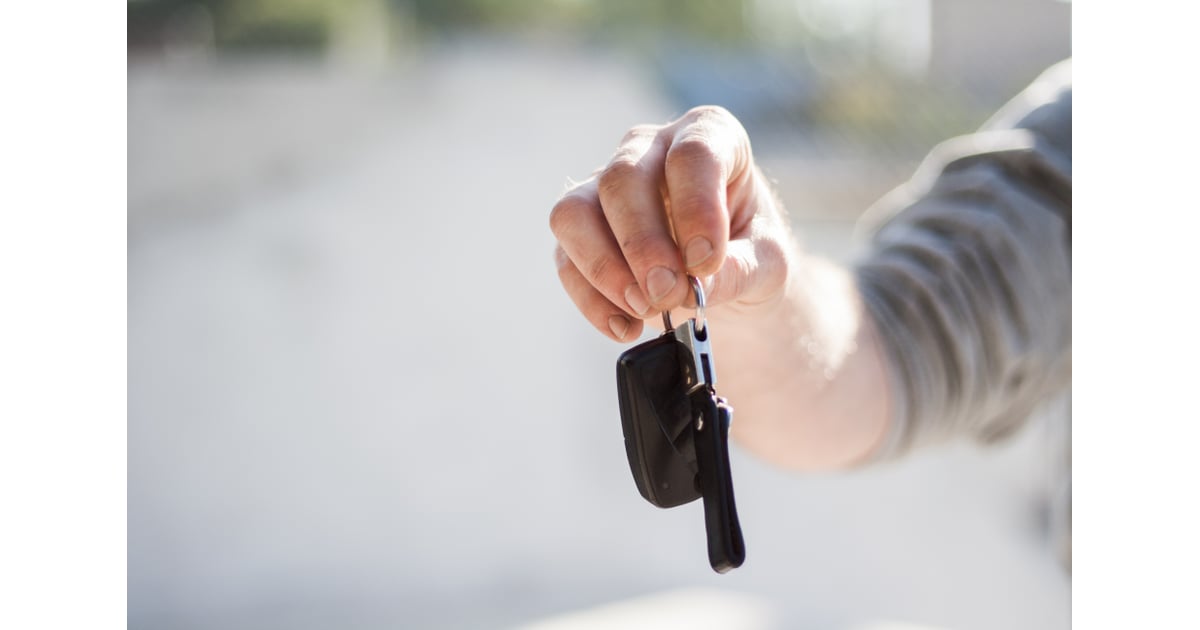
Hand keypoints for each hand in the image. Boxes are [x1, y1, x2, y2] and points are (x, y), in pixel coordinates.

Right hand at [550, 106, 793, 340]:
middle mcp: (650, 149)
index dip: (697, 209)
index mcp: (709, 135)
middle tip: (668, 294)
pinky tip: (626, 326)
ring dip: (605, 268)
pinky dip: (592, 299)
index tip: (707, 263)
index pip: (692, 154)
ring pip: (575, 212)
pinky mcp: (581, 229)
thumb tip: (692, 287)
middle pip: (622, 179)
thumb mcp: (767, 263)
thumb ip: (739, 270)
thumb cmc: (750, 251)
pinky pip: (566, 258)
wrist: (725, 274)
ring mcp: (606, 185)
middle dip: (643, 245)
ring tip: (644, 309)